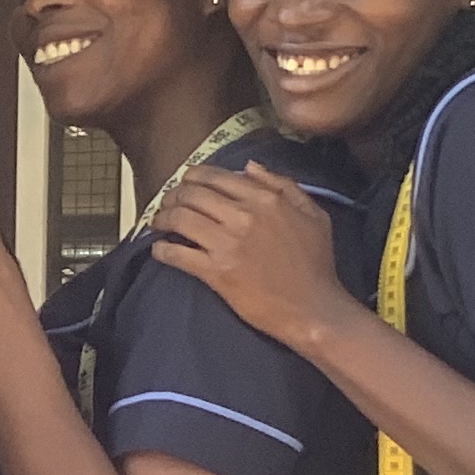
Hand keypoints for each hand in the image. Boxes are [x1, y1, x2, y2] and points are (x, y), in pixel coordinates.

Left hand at [153, 163, 359, 350]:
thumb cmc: (315, 262)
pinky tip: (159, 249)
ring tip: (158, 223)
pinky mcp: (214, 270)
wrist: (312, 307)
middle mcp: (243, 215)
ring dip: (162, 218)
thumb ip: (283, 185)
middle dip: (173, 196)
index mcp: (266, 199)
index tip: (185, 184)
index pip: (216, 177)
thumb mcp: (312, 214)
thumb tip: (249, 167)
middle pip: (191, 194)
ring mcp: (226, 243)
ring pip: (179, 218)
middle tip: (167, 203)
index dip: (193, 178)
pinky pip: (176, 253)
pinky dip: (161, 249)